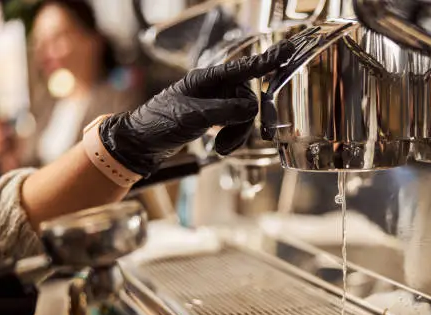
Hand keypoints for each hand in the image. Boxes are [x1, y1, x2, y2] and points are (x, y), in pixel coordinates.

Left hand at [98, 40, 294, 176]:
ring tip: (221, 148)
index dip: (268, 60)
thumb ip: (225, 110)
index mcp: (207, 79)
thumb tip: (252, 108)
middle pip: (248, 100)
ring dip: (237, 135)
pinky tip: (220, 147)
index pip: (244, 68)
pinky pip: (235, 124)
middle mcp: (214, 88)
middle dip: (243, 123)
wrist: (141, 143)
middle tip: (227, 142)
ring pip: (244, 116)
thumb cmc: (159, 123)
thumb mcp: (193, 117)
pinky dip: (232, 138)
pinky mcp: (214, 117)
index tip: (289, 50)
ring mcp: (215, 102)